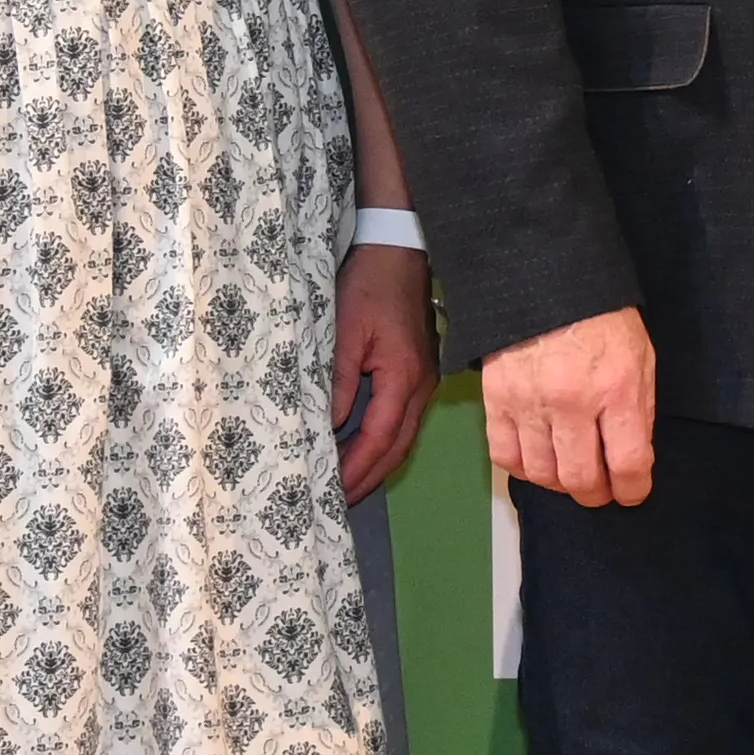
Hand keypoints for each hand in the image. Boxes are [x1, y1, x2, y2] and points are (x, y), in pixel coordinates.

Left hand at [330, 243, 438, 498]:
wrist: (399, 250)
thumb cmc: (369, 286)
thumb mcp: (345, 332)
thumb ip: (338, 381)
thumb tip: (328, 426)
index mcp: (405, 377)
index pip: (381, 437)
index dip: (357, 468)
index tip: (333, 490)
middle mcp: (422, 386)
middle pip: (399, 447)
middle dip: (370, 478)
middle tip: (339, 503)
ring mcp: (424, 380)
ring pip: (404, 437)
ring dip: (378, 464)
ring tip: (349, 486)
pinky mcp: (419, 372)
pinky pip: (403, 421)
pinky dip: (383, 444)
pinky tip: (363, 450)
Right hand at [483, 304, 660, 506]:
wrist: (547, 280)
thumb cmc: (601, 318)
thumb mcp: (641, 357)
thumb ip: (638, 409)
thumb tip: (632, 457)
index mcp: (617, 388)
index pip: (627, 463)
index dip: (632, 489)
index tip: (632, 493)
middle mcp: (572, 402)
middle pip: (581, 478)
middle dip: (596, 495)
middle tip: (601, 492)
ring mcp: (530, 403)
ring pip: (542, 474)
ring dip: (560, 484)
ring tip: (570, 476)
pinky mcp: (496, 400)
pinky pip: (505, 456)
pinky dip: (523, 469)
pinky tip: (538, 463)